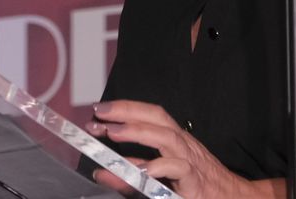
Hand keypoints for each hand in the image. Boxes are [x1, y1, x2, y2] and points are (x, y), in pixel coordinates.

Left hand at [86, 100, 263, 198]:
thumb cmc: (195, 186)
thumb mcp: (158, 178)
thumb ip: (131, 174)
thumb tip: (102, 173)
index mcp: (175, 140)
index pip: (150, 115)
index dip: (125, 108)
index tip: (99, 111)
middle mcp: (183, 144)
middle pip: (156, 117)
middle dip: (127, 111)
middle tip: (100, 113)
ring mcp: (191, 161)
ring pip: (167, 137)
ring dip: (138, 132)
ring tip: (113, 133)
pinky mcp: (196, 182)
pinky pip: (180, 169)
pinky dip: (161, 167)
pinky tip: (143, 170)